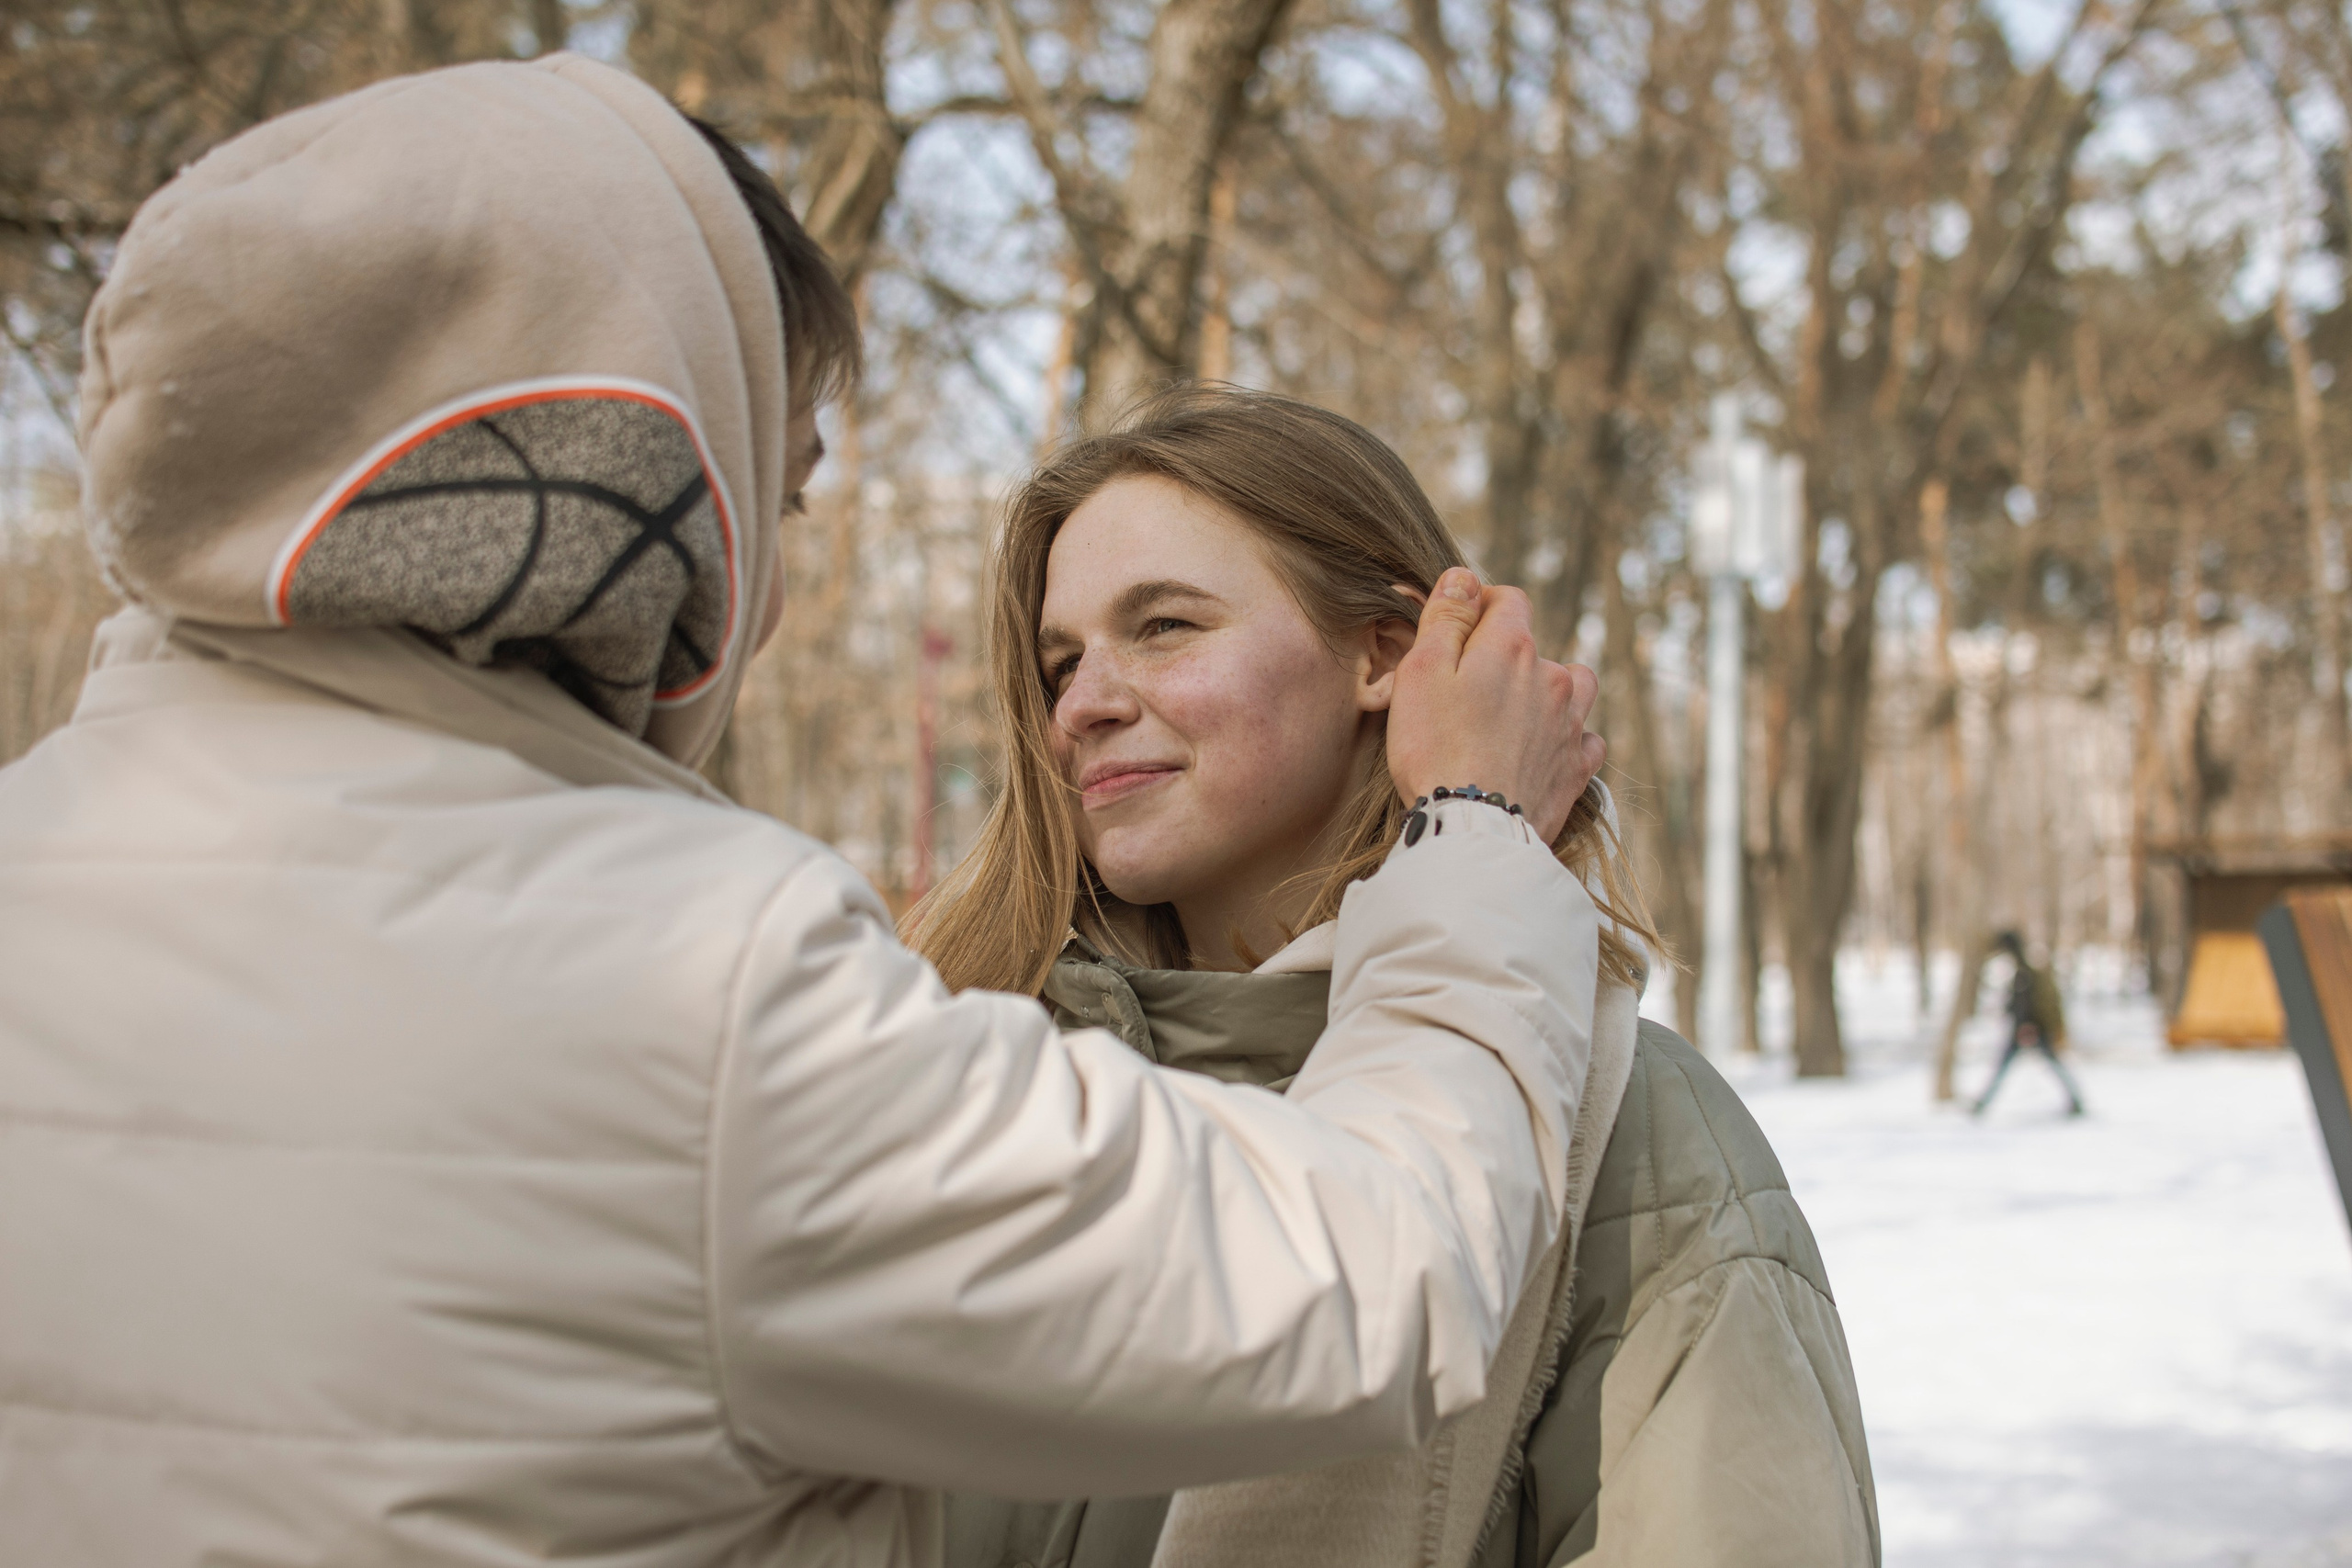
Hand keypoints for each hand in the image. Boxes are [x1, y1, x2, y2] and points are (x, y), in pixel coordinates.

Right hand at [1386, 567, 1604, 843]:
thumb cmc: (1435, 749)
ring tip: (1517, 712)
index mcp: (1513, 648)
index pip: (1509, 599)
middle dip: (1505, 655)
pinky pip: (1586, 739)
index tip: (1459, 626)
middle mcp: (1553, 678)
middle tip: (1467, 687)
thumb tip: (1464, 576)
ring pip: (1574, 686)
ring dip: (1550, 689)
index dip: (1482, 604)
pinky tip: (1543, 750)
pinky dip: (1568, 738)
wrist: (1472, 828)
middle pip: (1535, 646)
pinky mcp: (1577, 769)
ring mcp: (1571, 724)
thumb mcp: (1421, 671)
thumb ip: (1445, 617)